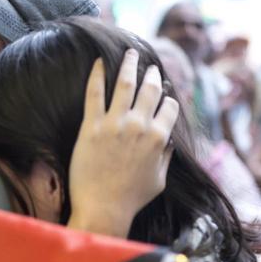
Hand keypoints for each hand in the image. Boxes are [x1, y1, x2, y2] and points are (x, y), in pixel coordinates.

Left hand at [67, 50, 179, 237]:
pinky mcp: (91, 126)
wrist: (103, 208)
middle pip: (150, 89)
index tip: (164, 94)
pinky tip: (99, 61)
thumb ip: (166, 157)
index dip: (168, 98)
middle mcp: (139, 126)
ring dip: (129, 64)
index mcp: (158, 138)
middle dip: (152, 74)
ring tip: (130, 53)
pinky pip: (94, 93)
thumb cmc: (132, 198)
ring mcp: (115, 124)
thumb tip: (168, 141)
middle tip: (150, 66)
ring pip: (125, 83)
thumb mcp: (159, 180)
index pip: (169, 106)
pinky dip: (97, 74)